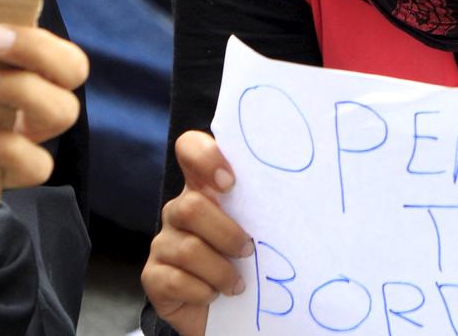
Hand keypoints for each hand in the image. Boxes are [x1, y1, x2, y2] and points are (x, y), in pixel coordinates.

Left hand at [0, 23, 86, 187]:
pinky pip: (37, 166)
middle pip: (74, 70)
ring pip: (63, 112)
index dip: (36, 40)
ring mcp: (32, 135)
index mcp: (30, 66)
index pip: (59, 49)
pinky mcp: (15, 171)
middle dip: (37, 51)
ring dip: (25, 90)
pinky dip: (12, 149)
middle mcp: (41, 96)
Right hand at [142, 131, 253, 335]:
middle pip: (191, 207)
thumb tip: (305, 193)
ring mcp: (163, 243)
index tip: (230, 181)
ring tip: (237, 283)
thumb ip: (266, 206)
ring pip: (188, 249)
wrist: (227, 308)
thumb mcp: (260, 228)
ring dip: (221, 271)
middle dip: (226, 233)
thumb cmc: (249, 260)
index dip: (205, 157)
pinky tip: (215, 295)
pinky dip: (203, 292)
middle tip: (248, 251)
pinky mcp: (153, 276)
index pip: (190, 149)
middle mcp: (180, 210)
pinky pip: (174, 280)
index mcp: (205, 189)